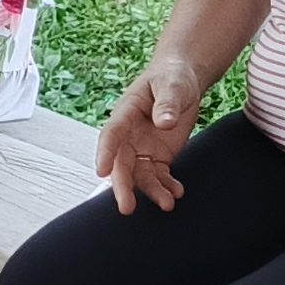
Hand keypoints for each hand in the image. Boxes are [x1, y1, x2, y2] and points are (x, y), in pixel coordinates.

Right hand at [96, 53, 205, 212]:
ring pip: (141, 176)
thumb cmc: (171, 77)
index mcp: (125, 114)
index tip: (102, 171)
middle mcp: (129, 136)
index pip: (111, 135)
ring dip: (151, 192)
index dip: (105, 153)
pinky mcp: (159, 156)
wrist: (183, 81)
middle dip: (123, 187)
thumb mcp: (171, 85)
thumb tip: (165, 121)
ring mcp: (143, 148)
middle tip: (126, 206)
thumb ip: (167, 102)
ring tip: (166, 203)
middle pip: (122, 164)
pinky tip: (176, 193)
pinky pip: (159, 176)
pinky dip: (167, 187)